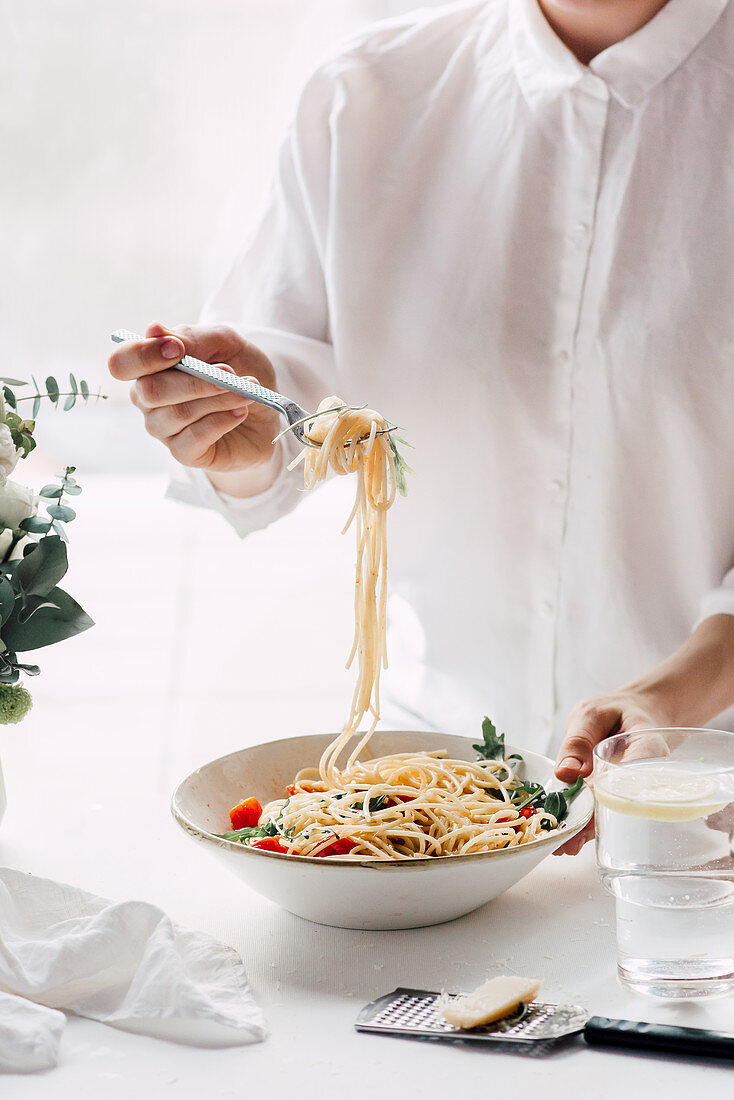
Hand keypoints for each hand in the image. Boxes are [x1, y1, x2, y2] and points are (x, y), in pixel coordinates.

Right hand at [108, 322, 281, 472]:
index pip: (121, 363)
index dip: (144, 355)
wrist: (268, 410)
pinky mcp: (184, 453)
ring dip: (219, 399)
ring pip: (177, 413)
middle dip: (195, 381)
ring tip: (246, 391)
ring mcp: (163, 429)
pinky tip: (240, 413)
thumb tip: (152, 329)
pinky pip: (193, 438)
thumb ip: (191, 337)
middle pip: (150, 391)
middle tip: (232, 373)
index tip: (179, 349)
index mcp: (149, 367)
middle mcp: (147, 400)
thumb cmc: (240, 371)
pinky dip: (222, 421)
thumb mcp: (224, 342)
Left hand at [552, 690, 667, 855]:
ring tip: (561, 848)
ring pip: (608, 814)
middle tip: (568, 844)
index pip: (629, 781)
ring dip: (586, 831)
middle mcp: (642, 778)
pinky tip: (565, 836)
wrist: (632, 713)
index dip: (606, 801)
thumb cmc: (615, 711)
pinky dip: (583, 822)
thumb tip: (566, 771)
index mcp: (647, 753)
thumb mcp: (593, 713)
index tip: (586, 817)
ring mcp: (628, 790)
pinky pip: (600, 810)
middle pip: (618, 805)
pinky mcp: (613, 796)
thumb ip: (579, 739)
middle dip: (593, 826)